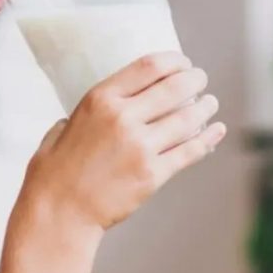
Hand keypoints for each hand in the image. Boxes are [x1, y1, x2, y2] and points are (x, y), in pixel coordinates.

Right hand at [18, 51, 225, 235]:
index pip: (149, 67)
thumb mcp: (67, 124)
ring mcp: (140, 147)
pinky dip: (208, 139)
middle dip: (195, 80)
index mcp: (100, 99)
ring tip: (210, 103)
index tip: (183, 62)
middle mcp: (123, 118)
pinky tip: (216, 131)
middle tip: (201, 79)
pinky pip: (190, 151)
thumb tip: (113, 102)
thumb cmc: (56, 170)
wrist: (59, 211)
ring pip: (187, 118)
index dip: (174, 61)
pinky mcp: (152, 174)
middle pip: (175, 88)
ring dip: (205, 107)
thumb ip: (92, 110)